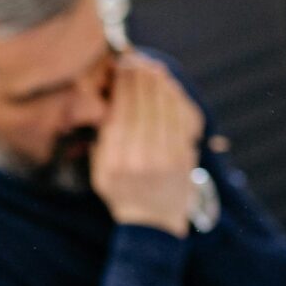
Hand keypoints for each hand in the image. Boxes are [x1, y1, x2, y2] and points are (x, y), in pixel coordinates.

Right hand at [90, 53, 204, 233]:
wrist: (153, 225)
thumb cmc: (122, 194)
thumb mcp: (100, 173)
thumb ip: (101, 142)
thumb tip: (106, 104)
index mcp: (114, 162)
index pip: (119, 112)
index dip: (122, 86)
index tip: (121, 68)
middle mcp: (139, 160)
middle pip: (142, 107)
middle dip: (140, 79)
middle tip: (137, 60)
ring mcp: (165, 160)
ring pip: (163, 111)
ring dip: (159, 85)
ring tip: (153, 68)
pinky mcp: (184, 160)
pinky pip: (181, 122)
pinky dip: (176, 101)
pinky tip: (169, 88)